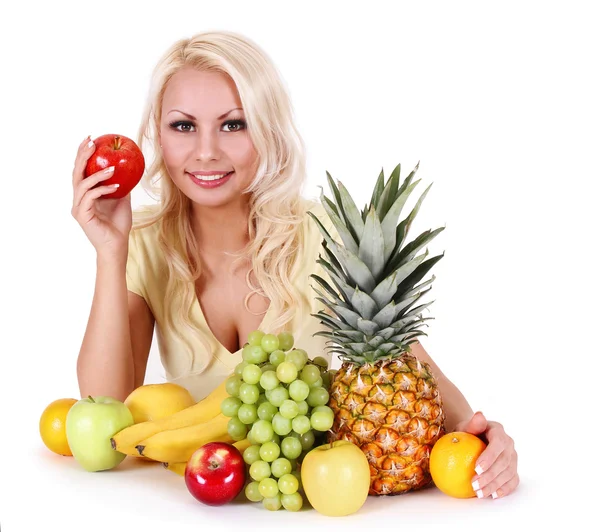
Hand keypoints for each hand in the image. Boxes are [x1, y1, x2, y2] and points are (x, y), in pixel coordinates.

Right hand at [71, 135, 132, 256]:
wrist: (117, 245)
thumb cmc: (119, 224)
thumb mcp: (122, 199)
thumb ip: (120, 184)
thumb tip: (128, 168)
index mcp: (85, 194)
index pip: (81, 170)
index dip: (83, 154)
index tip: (91, 139)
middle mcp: (78, 199)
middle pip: (76, 173)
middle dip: (82, 156)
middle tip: (92, 143)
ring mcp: (78, 207)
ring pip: (81, 184)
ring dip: (97, 174)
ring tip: (112, 168)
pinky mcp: (82, 215)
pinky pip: (90, 197)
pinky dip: (102, 189)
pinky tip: (116, 186)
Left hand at [454, 411, 518, 498]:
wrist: (474, 438)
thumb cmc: (467, 432)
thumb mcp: (466, 426)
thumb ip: (473, 423)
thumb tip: (479, 415)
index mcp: (499, 431)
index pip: (498, 444)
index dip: (490, 457)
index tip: (476, 469)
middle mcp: (509, 444)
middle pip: (504, 462)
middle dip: (490, 476)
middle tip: (475, 485)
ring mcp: (513, 457)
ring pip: (509, 473)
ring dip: (495, 485)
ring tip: (480, 493)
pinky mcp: (513, 469)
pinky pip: (513, 481)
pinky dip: (505, 489)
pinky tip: (493, 496)